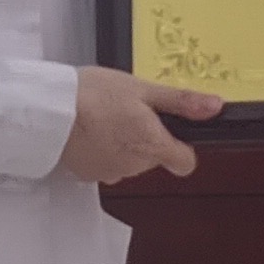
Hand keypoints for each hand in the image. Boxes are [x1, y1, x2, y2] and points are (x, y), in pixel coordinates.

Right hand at [61, 68, 221, 182]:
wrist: (48, 111)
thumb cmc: (94, 95)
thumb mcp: (142, 89)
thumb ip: (180, 102)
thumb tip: (215, 107)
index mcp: (153, 146)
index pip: (185, 163)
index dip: (181, 147)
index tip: (169, 129)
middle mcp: (134, 167)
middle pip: (153, 158)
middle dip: (146, 138)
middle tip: (127, 110)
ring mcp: (110, 173)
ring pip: (128, 161)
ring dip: (122, 144)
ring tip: (104, 117)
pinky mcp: (87, 174)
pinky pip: (104, 164)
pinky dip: (101, 150)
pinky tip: (89, 129)